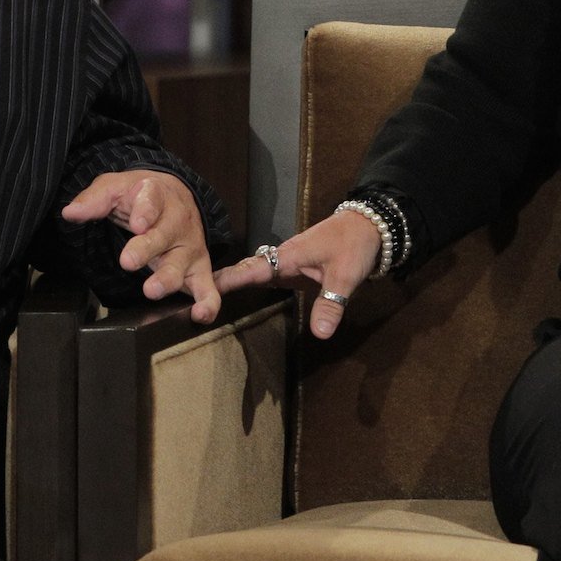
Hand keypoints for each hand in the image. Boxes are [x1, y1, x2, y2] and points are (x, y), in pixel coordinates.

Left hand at [62, 170, 220, 322]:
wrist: (174, 197)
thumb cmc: (140, 196)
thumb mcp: (114, 188)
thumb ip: (94, 200)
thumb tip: (71, 212)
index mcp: (156, 196)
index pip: (152, 200)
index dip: (145, 212)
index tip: (137, 224)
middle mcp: (177, 222)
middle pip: (164, 235)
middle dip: (147, 249)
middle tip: (129, 261)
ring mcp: (189, 247)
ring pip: (182, 264)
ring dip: (169, 278)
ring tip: (153, 289)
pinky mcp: (198, 269)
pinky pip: (208, 288)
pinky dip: (209, 303)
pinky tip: (200, 315)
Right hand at [212, 211, 380, 339]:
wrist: (370, 225)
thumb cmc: (354, 244)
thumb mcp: (345, 276)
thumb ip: (331, 304)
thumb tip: (319, 334)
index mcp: (287, 257)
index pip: (249, 270)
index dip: (225, 281)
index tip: (197, 289)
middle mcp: (281, 259)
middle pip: (244, 271)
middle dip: (219, 283)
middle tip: (191, 298)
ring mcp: (287, 263)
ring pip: (253, 273)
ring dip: (232, 283)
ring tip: (207, 300)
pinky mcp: (295, 268)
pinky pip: (266, 277)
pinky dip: (250, 284)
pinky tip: (242, 296)